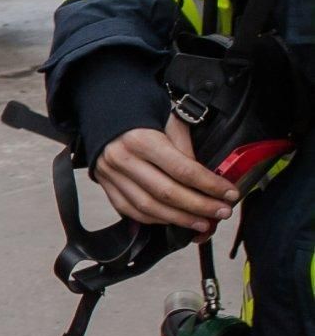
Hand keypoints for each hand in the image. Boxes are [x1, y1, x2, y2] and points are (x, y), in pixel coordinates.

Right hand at [94, 116, 237, 235]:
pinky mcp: (105, 185)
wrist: (105, 112)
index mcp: (141, 140)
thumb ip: (185, 149)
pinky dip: (155, 219)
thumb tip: (204, 179)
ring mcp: (110, 175)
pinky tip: (174, 220)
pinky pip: (131, 210)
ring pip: (148, 207)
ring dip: (179, 219)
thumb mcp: (170, 121)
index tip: (230, 193)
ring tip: (203, 222)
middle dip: (199, 206)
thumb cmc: (143, 115)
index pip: (182, 170)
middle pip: (166, 192)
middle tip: (222, 212)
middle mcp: (122, 159)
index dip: (210, 185)